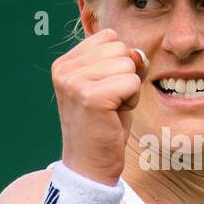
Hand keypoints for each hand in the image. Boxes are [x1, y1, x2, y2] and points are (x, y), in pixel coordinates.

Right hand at [51, 27, 148, 184]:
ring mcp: (74, 82)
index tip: (107, 90)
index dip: (119, 63)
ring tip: (111, 109)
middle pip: (120, 48)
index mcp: (65, 62)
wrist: (90, 166)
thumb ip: (122, 62)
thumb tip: (139, 54)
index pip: (109, 37)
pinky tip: (115, 116)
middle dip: (125, 75)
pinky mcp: (90, 96)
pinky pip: (131, 82)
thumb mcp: (110, 85)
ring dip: (129, 89)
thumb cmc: (103, 126)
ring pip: (127, 64)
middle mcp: (64, 69)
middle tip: (110, 103)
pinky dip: (131, 100)